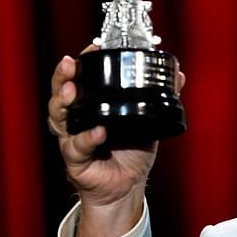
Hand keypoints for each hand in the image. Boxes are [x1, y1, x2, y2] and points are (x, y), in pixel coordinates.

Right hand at [47, 46, 185, 236]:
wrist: (127, 187)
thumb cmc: (133, 153)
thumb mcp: (149, 119)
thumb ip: (160, 97)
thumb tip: (179, 75)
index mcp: (92, 105)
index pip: (81, 78)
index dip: (82, 63)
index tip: (92, 49)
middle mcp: (77, 118)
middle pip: (60, 93)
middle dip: (62, 77)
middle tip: (69, 65)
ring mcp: (73, 138)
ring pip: (58, 117)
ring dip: (62, 102)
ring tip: (71, 91)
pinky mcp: (75, 159)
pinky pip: (76, 147)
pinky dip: (87, 138)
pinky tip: (98, 131)